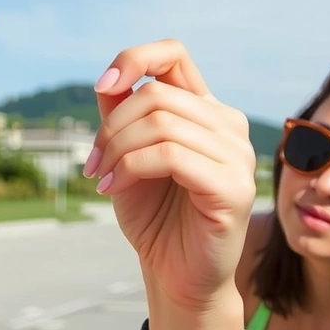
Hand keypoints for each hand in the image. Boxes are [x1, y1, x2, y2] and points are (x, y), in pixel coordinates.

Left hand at [89, 39, 255, 309]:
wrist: (175, 274)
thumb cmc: (154, 214)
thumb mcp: (127, 154)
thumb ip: (121, 115)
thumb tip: (108, 81)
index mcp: (204, 110)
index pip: (174, 54)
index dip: (133, 59)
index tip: (101, 88)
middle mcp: (227, 125)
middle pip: (156, 94)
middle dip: (111, 126)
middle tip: (93, 162)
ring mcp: (236, 155)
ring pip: (160, 123)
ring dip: (116, 149)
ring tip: (102, 177)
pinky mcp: (232, 187)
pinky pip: (170, 155)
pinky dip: (130, 167)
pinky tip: (113, 188)